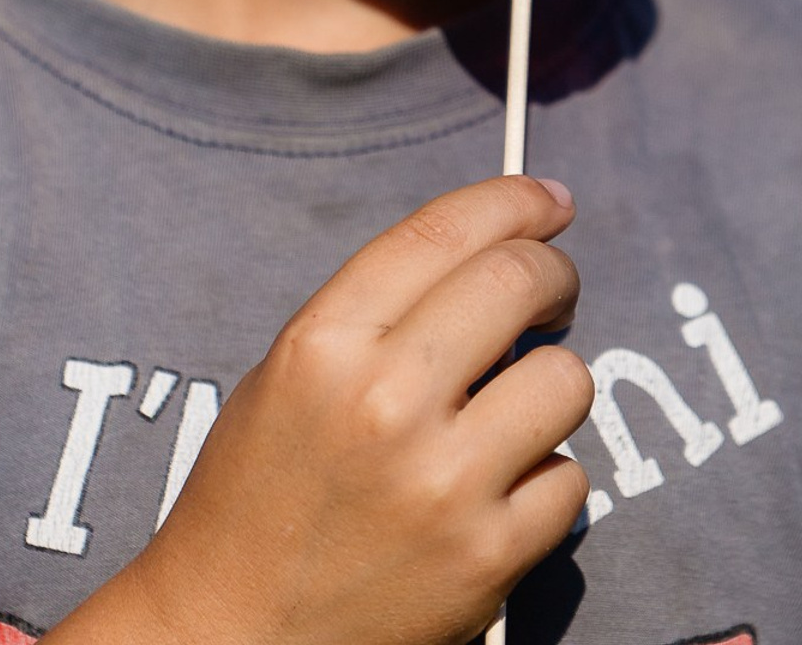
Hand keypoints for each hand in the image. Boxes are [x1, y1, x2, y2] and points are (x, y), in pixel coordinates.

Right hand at [54, 174, 593, 644]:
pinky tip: (499, 489)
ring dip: (550, 383)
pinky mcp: (487, 560)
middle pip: (517, 282)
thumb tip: (493, 262)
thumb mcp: (289, 373)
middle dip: (552, 273)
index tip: (550, 199)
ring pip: (564, 380)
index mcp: (323, 342)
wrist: (232, 637)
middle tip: (553, 289)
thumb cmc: (256, 496)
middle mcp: (384, 400)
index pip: (443, 231)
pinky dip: (545, 480)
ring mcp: (442, 482)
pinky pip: (569, 482)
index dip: (513, 199)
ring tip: (511, 407)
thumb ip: (381, 315)